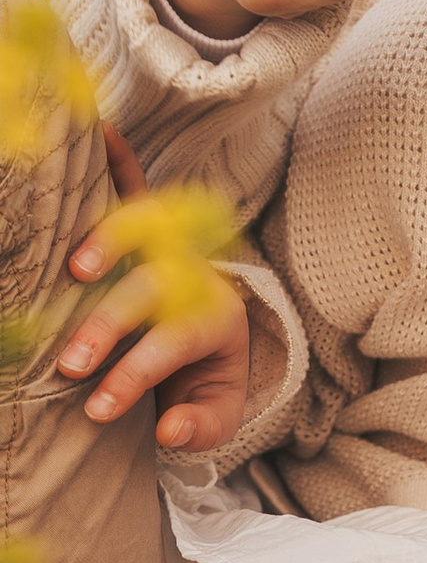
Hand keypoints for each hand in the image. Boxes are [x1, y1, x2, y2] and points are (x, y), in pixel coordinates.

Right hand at [55, 128, 250, 451]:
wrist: (220, 341)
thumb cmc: (206, 381)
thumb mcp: (217, 415)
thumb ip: (200, 428)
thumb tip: (169, 430)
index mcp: (214, 323)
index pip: (172, 346)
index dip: (135, 376)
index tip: (98, 408)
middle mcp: (197, 278)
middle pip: (153, 293)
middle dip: (110, 326)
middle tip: (71, 364)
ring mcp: (176, 247)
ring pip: (145, 235)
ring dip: (110, 244)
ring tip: (74, 270)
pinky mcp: (158, 227)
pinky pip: (138, 187)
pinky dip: (118, 160)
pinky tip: (98, 132)